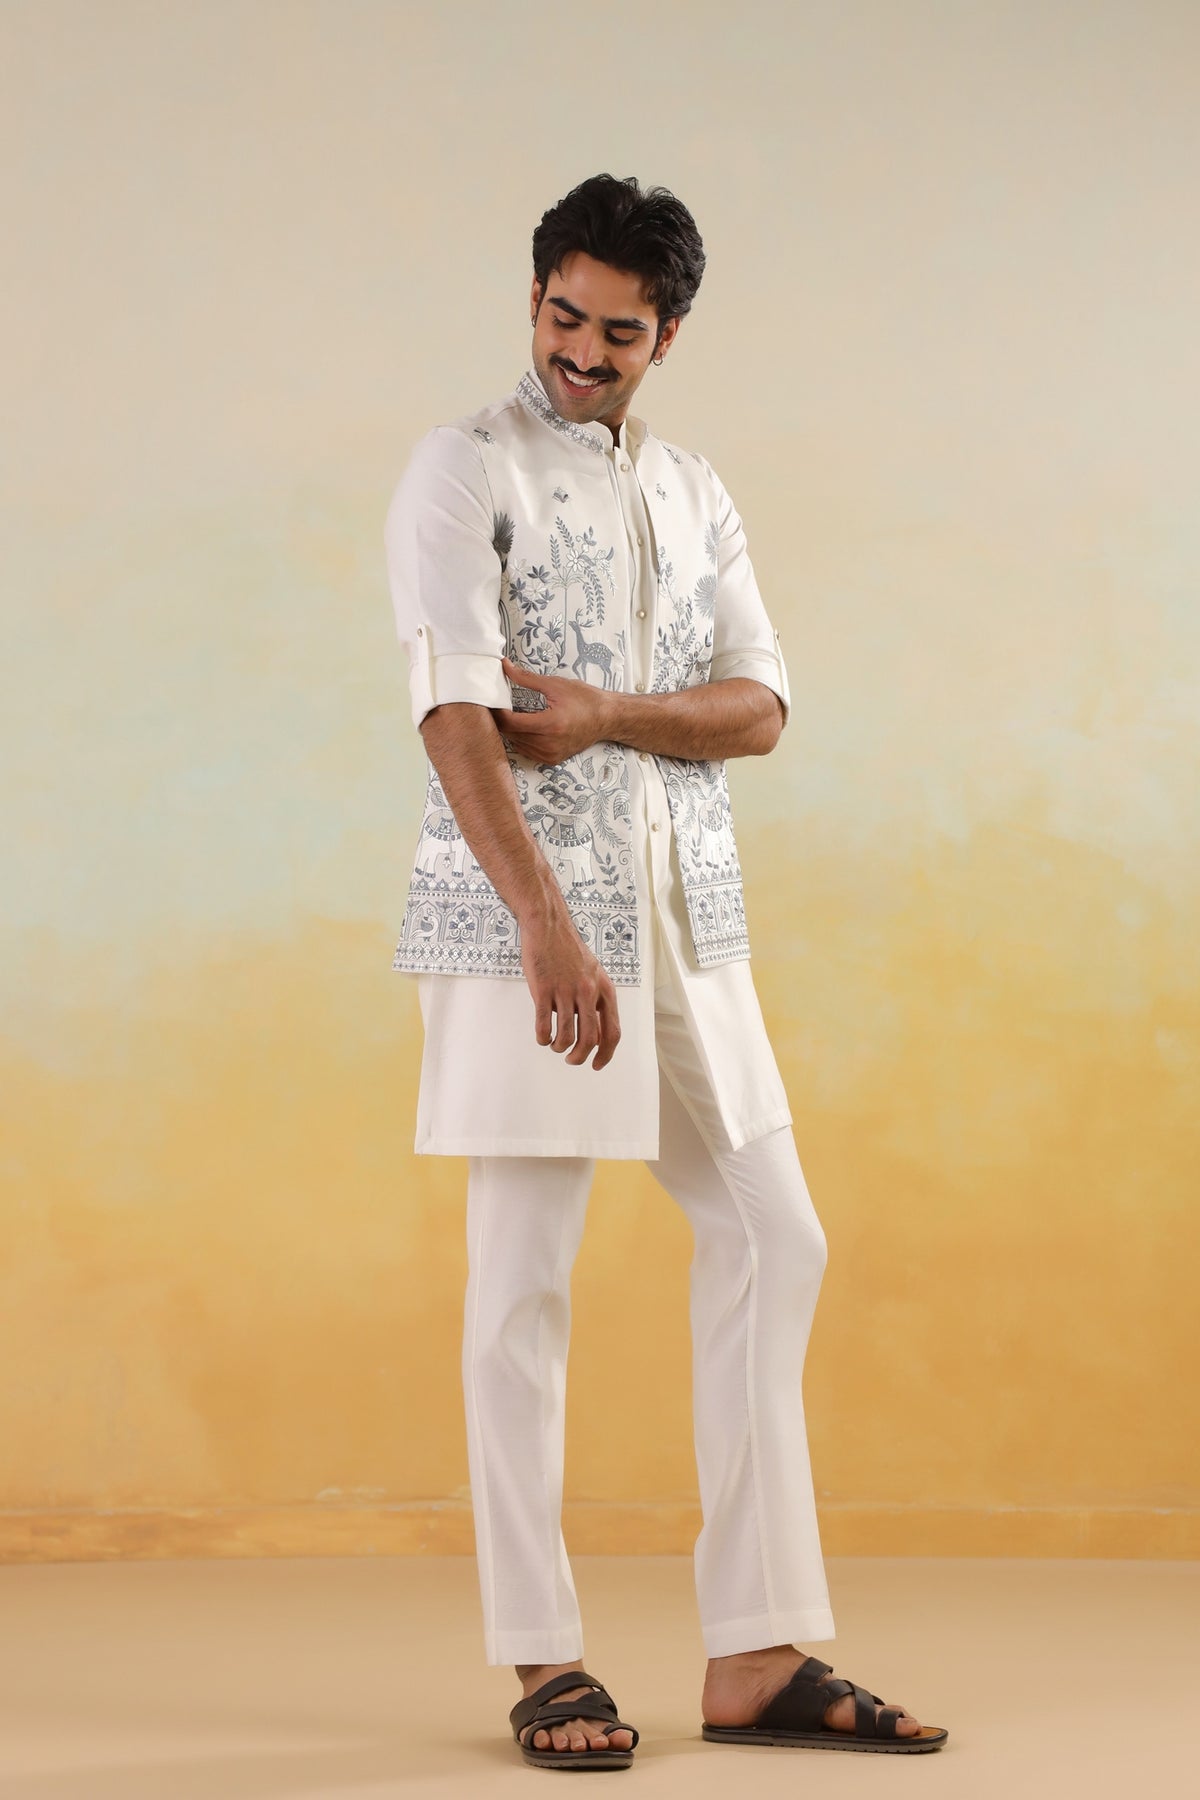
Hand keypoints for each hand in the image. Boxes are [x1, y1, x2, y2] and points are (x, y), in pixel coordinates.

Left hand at [494, 657, 611, 763]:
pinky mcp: (552, 759)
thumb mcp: (555, 684)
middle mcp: (550, 743)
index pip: (511, 722)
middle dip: (502, 720)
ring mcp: (551, 754)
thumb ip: (526, 678)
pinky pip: (526, 751)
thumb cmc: (586, 700)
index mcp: (550, 724)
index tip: (492, 702)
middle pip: (511, 734)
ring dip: (511, 731)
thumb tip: (506, 667)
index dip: (497, 712)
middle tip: (498, 706)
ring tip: (513, 715)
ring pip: (516, 744)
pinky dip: (522, 740)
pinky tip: (526, 727)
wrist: (607, 718)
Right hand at [520, 909, 620, 1069]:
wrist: (549, 927)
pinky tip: (542, 1036)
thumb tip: (593, 1032)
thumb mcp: (592, 974)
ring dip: (559, 1047)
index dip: (606, 1054)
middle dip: (579, 1057)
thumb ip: (595, 1001)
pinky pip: (545, 1024)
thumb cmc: (569, 951)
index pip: (612, 1031)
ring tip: (554, 1045)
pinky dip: (543, 1037)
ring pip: (566, 1036)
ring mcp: (565, 991)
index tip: (596, 1064)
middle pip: (589, 1039)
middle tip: (571, 1059)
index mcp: (604, 990)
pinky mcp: (544, 990)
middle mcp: (588, 992)